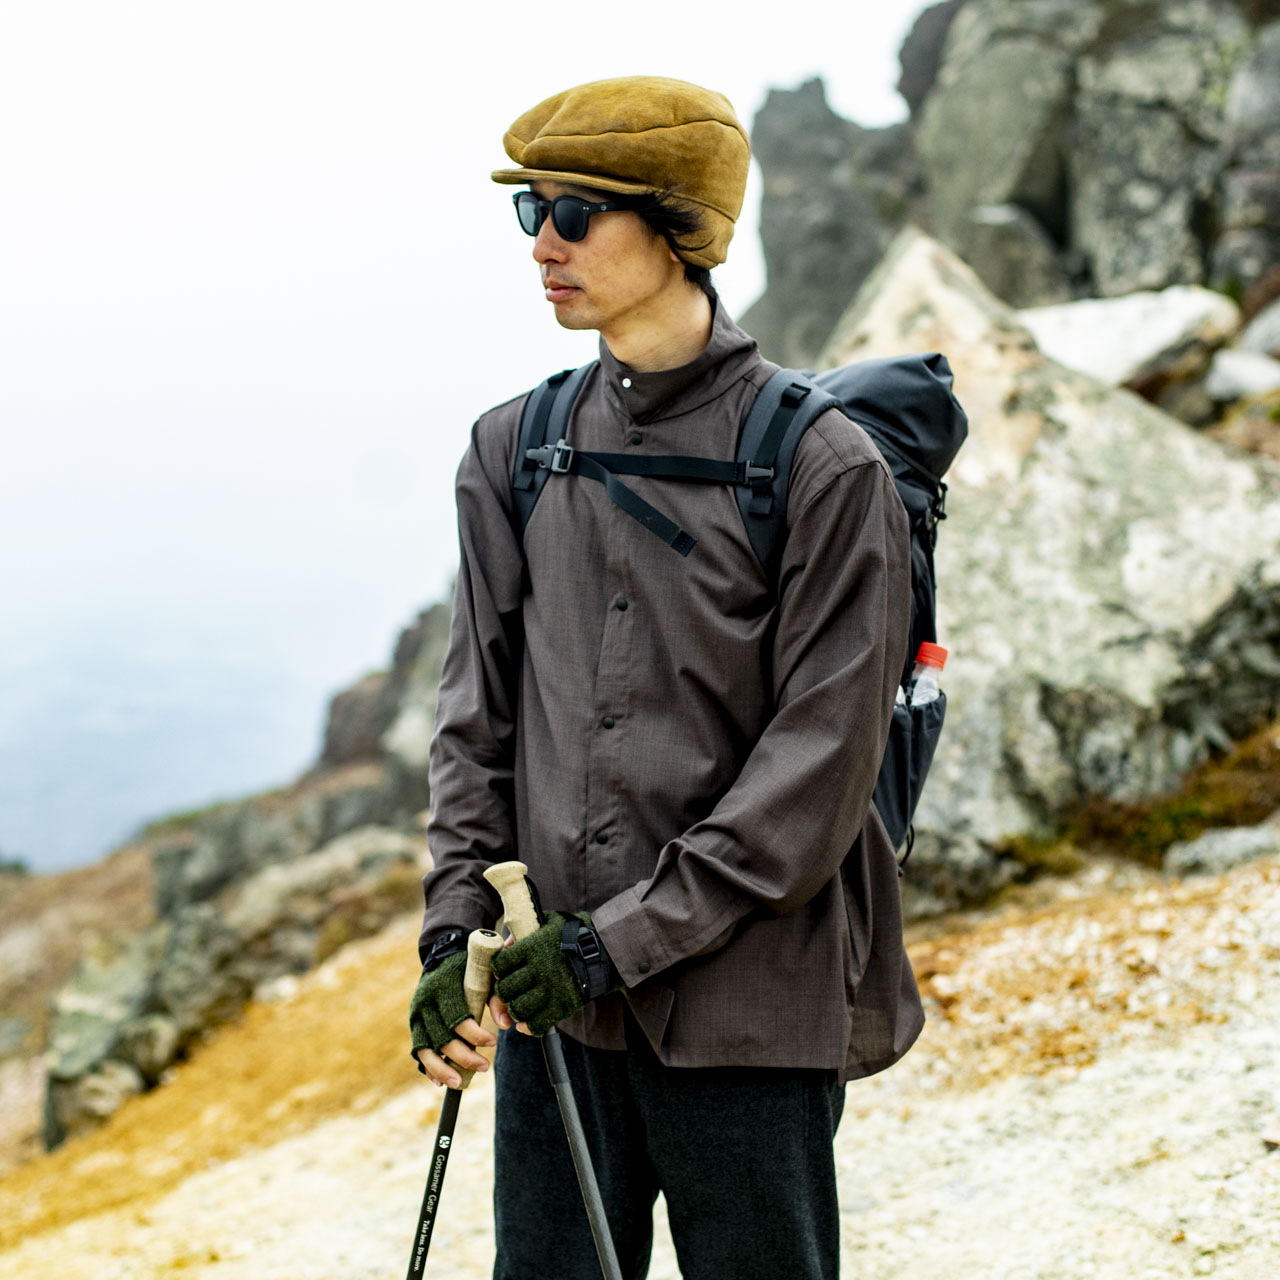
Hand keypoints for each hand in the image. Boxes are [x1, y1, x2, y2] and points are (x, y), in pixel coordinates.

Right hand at [409, 952, 497, 1086]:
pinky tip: (440, 1082)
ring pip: (425, 1049)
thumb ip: (497, 997)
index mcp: (443, 986)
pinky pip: (418, 1052)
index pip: (457, 1017)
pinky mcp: (414, 1026)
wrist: (442, 957)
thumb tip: (506, 1025)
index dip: (474, 1034)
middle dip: (463, 1056)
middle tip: (484, 1066)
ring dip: (442, 1069)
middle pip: (441, 1037)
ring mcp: (416, 1015)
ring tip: (460, 1083)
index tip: (493, 1042)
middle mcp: (425, 1002)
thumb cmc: (470, 969)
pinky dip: (428, 1068)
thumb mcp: (485, 975)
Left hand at [489, 911, 618, 1036]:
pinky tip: (528, 1022)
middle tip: (509, 991)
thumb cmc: (575, 933)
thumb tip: (506, 944)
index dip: (498, 970)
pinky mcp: (562, 1006)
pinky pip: (537, 1024)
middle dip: (504, 992)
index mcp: (532, 947)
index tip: (503, 971)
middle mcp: (538, 969)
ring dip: (515, 1010)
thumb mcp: (550, 922)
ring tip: (519, 1005)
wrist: (605, 950)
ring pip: (518, 1009)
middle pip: (505, 989)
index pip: (500, 964)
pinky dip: (529, 1027)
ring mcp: (550, 989)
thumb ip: (526, 930)